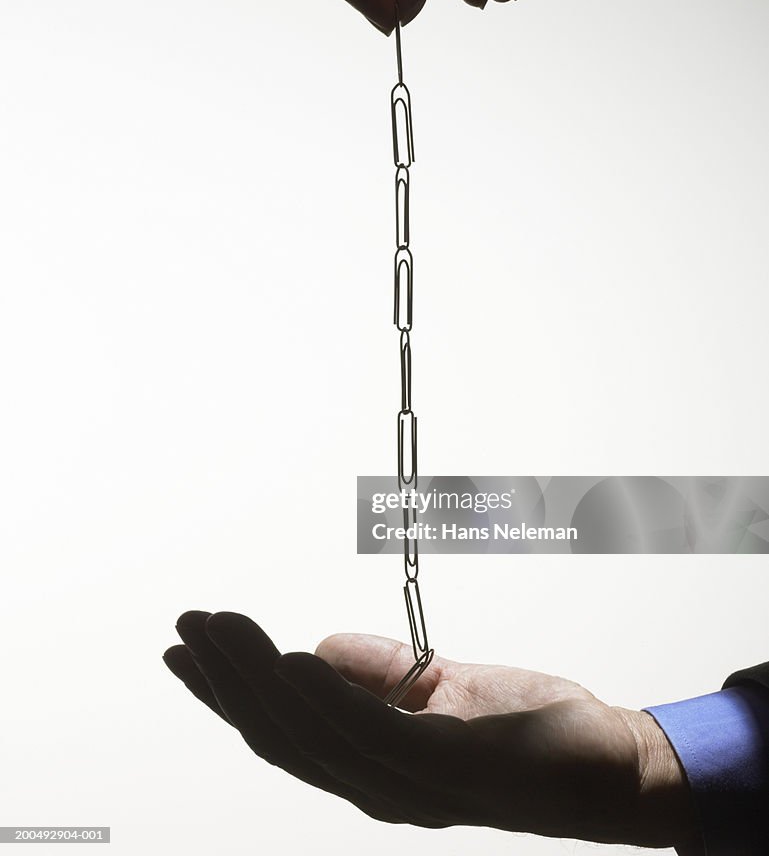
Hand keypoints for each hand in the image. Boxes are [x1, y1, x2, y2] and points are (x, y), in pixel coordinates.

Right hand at [163, 611, 697, 847]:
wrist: (608, 764)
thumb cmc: (526, 732)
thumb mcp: (440, 686)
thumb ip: (379, 672)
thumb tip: (316, 646)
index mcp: (371, 765)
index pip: (282, 730)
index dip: (228, 693)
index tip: (189, 648)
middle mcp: (377, 784)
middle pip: (281, 733)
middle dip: (227, 679)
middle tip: (189, 625)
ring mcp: (411, 781)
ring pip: (312, 731)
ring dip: (258, 676)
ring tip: (223, 629)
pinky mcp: (450, 764)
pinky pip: (373, 730)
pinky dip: (326, 694)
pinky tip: (293, 657)